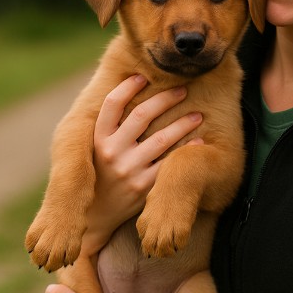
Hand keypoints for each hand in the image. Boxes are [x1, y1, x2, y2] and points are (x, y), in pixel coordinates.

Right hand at [81, 74, 202, 254]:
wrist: (95, 216)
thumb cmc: (99, 174)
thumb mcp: (93, 149)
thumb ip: (108, 127)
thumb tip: (125, 91)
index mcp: (97, 139)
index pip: (112, 105)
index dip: (128, 87)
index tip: (143, 76)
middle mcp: (112, 152)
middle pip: (142, 116)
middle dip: (165, 99)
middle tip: (182, 89)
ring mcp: (129, 170)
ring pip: (161, 139)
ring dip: (183, 123)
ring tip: (197, 115)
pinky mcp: (144, 187)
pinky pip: (169, 164)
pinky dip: (186, 150)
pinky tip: (198, 141)